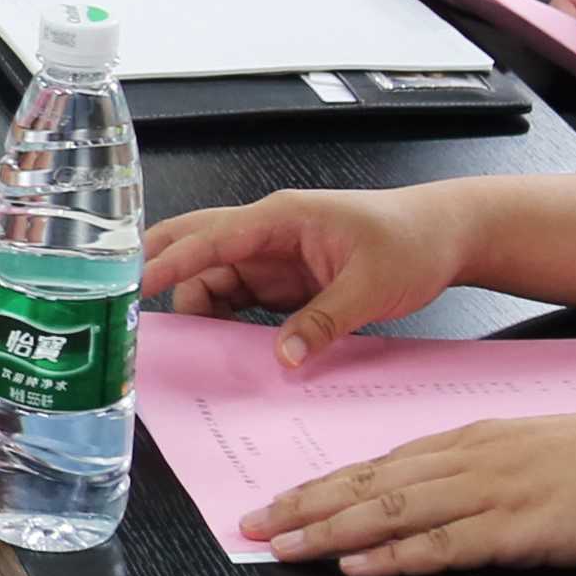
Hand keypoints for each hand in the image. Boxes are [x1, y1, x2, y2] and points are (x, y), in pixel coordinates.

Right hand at [142, 186, 474, 364]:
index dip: (170, 260)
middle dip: (160, 269)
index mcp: (282, 218)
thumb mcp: (371, 286)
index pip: (211, 237)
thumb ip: (322, 323)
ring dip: (196, 306)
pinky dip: (221, 319)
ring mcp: (272, 256)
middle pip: (196, 245)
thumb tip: (283, 358)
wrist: (445, 235)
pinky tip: (216, 344)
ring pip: (211, 277)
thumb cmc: (411, 241)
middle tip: (129, 304)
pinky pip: (237, 297)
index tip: (135, 282)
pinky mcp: (282, 279)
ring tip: (183, 342)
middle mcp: (268, 233)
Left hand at [239, 409, 575, 575]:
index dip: (322, 484)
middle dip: (304, 505)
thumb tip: (440, 507)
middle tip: (250, 524)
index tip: (277, 500)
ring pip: (392, 510)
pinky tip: (358, 562)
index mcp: (472, 441)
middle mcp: (470, 460)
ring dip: (330, 529)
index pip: (378, 464)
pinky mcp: (519, 526)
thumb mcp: (532, 455)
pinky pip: (443, 542)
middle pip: (369, 483)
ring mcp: (492, 491)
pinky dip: (395, 554)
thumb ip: (483, 475)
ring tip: (282, 543)